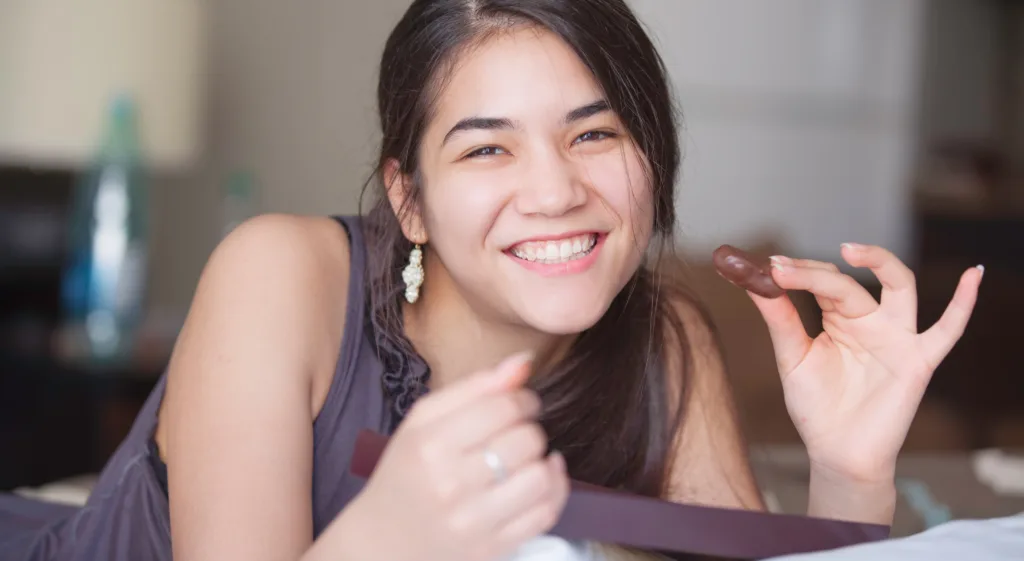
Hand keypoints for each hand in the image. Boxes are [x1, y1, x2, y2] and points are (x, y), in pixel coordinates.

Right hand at [326, 352, 568, 560]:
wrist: (383, 540)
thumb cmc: (407, 472)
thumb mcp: (422, 421)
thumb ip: (474, 387)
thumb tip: (524, 362)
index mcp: (431, 445)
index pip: (503, 407)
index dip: (523, 399)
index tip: (520, 404)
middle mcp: (451, 484)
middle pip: (526, 440)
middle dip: (529, 429)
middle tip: (516, 433)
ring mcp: (472, 521)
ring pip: (540, 478)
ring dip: (542, 462)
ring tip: (526, 459)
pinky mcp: (490, 548)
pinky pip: (545, 514)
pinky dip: (552, 492)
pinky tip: (538, 481)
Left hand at [747, 243, 981, 481]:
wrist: (837, 453)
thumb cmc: (817, 407)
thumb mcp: (792, 358)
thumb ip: (779, 320)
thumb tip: (755, 282)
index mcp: (839, 317)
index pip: (822, 283)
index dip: (797, 273)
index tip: (765, 268)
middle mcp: (870, 320)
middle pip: (849, 284)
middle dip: (815, 273)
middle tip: (783, 268)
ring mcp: (896, 338)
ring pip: (899, 287)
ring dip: (880, 262)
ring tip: (850, 249)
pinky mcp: (918, 361)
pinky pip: (947, 331)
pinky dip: (964, 303)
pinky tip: (972, 275)